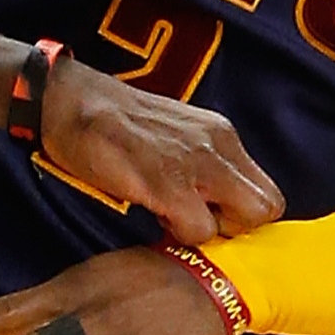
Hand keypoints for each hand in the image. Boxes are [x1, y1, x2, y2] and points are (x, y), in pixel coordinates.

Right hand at [37, 57, 282, 243]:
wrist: (68, 100)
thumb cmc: (112, 121)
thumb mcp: (172, 131)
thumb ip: (200, 159)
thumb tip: (214, 200)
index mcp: (220, 134)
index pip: (265, 189)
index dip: (242, 212)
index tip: (211, 213)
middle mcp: (217, 146)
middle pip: (266, 208)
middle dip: (235, 225)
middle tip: (196, 220)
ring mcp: (195, 164)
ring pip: (240, 222)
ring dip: (206, 231)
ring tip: (170, 217)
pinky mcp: (167, 184)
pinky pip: (199, 230)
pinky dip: (178, 234)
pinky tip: (151, 213)